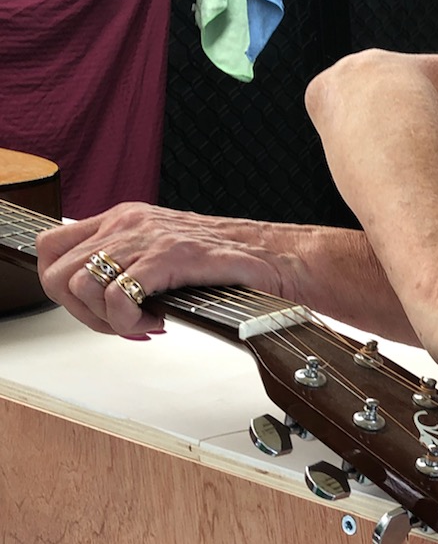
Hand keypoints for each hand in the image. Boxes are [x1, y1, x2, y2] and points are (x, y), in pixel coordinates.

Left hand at [36, 203, 288, 337]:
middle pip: (57, 271)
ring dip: (107, 318)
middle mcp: (129, 223)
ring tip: (142, 322)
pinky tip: (157, 321)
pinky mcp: (171, 256)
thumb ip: (131, 267)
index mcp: (123, 219)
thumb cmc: (232, 264)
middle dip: (82, 311)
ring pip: (82, 284)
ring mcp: (148, 237)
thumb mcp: (166, 254)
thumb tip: (99, 302)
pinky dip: (129, 321)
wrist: (281, 258)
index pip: (51, 248)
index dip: (63, 289)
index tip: (95, 310)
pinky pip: (119, 295)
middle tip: (119, 323)